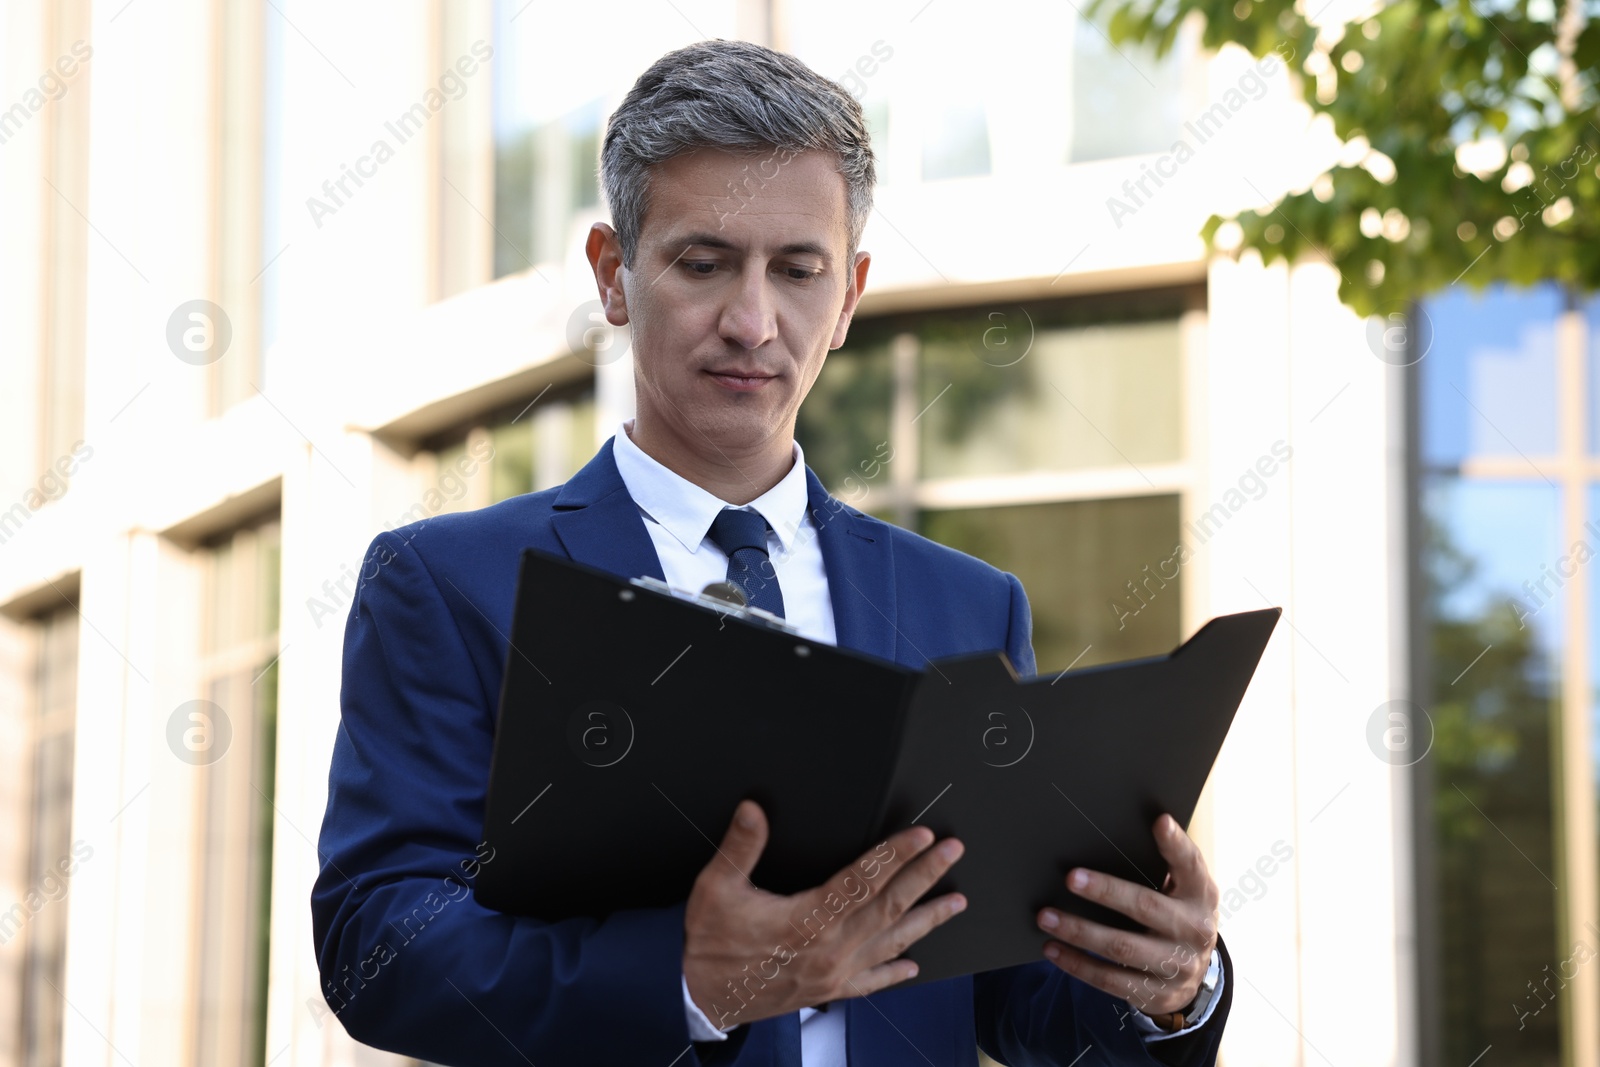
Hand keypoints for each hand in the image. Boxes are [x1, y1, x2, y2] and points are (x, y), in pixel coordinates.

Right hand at [683, 799, 967, 1030]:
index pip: (862, 880)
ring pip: (891, 942)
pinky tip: (913, 965)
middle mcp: (829, 948)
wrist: (699, 998)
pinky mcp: (828, 991)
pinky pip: (871, 982)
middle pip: (888, 906)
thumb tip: (753, 810)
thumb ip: (740, 847)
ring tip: (955, 902)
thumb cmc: (709, 944)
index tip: (922, 837)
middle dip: (924, 876)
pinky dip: (895, 972)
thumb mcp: (716, 888)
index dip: (894, 855)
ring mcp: (833, 973)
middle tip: (953, 852)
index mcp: (807, 919)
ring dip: (926, 919)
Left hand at [1034, 813, 1218, 1016]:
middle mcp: (1194, 930)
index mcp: (1200, 894)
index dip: (1176, 843)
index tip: (1159, 821)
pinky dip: (1077, 964)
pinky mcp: (1155, 994)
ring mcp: (1176, 966)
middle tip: (1070, 878)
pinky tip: (1052, 949)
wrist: (1196, 976)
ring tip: (1046, 917)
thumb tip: (1118, 832)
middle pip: (1145, 907)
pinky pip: (1110, 979)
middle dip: (1106, 892)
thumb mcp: (1183, 890)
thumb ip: (1163, 865)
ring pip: (1121, 947)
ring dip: (1079, 931)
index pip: (1191, 865)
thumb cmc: (1177, 915)